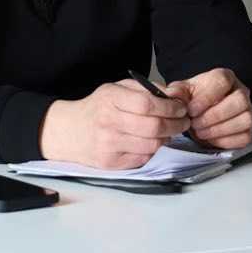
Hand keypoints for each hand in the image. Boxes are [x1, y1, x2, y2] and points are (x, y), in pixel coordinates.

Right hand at [40, 80, 190, 168]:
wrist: (68, 131)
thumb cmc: (97, 107)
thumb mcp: (117, 89)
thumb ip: (146, 89)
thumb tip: (175, 93)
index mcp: (110, 99)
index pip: (148, 104)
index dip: (170, 107)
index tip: (181, 108)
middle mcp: (108, 123)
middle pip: (153, 127)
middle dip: (176, 125)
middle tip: (183, 122)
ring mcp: (108, 145)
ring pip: (151, 145)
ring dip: (167, 139)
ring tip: (169, 131)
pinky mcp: (110, 163)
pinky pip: (142, 158)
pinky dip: (153, 150)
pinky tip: (152, 142)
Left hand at [168, 68, 251, 148]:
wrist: (203, 111)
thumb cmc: (196, 99)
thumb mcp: (183, 92)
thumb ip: (176, 92)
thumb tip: (169, 95)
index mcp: (225, 77)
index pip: (223, 81)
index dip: (206, 98)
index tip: (191, 110)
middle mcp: (241, 92)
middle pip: (239, 101)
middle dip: (213, 116)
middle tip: (194, 124)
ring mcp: (248, 111)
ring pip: (244, 119)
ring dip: (218, 129)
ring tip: (200, 132)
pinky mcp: (248, 130)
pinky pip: (243, 137)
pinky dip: (225, 141)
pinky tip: (210, 138)